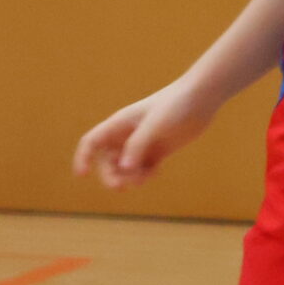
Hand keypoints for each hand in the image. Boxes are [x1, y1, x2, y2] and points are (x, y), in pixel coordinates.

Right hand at [72, 81, 214, 189]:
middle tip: (121, 186)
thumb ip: (138, 145)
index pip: (92, 142)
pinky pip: (143, 170)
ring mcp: (143, 144)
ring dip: (129, 178)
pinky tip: (155, 173)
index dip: (83, 158)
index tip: (82, 175)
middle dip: (110, 176)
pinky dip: (144, 176)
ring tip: (145, 176)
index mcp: (119, 124)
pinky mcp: (158, 152)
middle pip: (107, 162)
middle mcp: (127, 136)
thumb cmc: (174, 105)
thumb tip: (124, 169)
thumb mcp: (154, 124)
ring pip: (125, 169)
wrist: (200, 98)